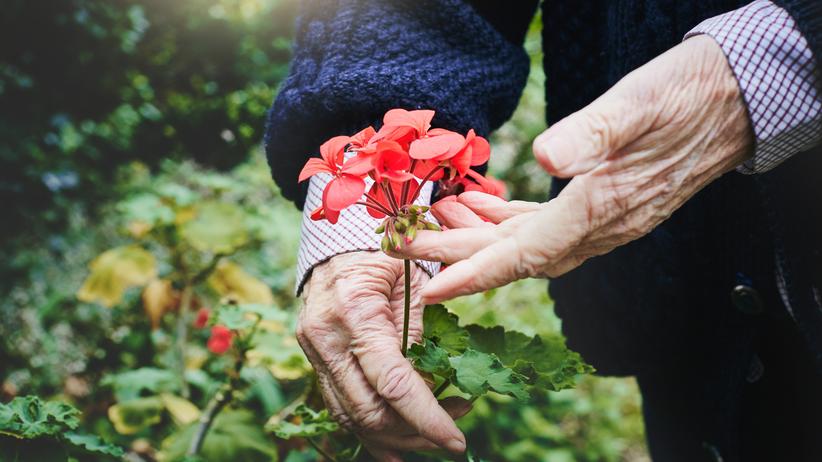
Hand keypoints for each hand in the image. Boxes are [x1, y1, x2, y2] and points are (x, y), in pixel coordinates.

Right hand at [297, 251, 468, 460]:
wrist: (338, 239)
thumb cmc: (385, 254)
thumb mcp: (412, 283)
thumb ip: (419, 335)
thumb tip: (432, 388)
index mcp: (355, 314)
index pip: (394, 385)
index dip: (427, 419)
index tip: (456, 440)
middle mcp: (326, 339)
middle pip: (369, 412)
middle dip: (415, 434)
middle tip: (453, 432)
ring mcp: (314, 352)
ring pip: (351, 418)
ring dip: (395, 437)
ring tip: (432, 437)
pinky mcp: (314, 360)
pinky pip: (339, 407)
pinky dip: (369, 430)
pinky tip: (395, 447)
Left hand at [394, 35, 752, 302]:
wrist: (733, 103)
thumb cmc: (684, 97)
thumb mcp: (637, 103)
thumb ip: (592, 133)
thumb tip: (544, 156)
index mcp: (599, 208)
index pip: (523, 255)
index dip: (472, 273)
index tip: (429, 288)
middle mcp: (599, 226)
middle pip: (514, 255)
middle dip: (458, 255)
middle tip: (406, 246)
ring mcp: (602, 219)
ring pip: (527, 244)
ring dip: (479, 239)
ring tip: (434, 222)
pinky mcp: (603, 203)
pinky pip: (546, 225)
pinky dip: (509, 222)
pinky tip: (483, 207)